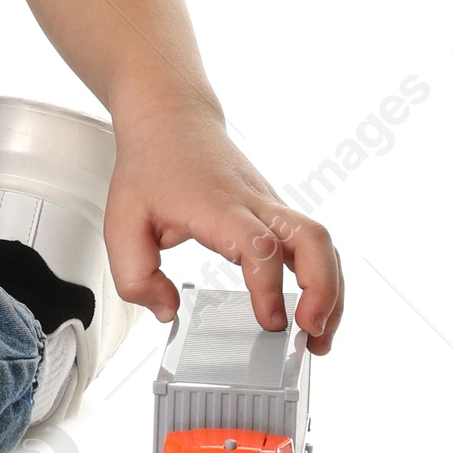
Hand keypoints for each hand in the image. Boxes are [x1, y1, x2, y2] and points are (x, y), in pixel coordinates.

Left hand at [104, 99, 343, 354]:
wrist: (171, 116)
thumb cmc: (150, 164)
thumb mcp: (122, 221)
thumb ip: (135, 276)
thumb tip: (167, 311)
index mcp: (218, 206)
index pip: (259, 244)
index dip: (269, 286)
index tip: (269, 321)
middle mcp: (254, 203)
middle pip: (311, 238)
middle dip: (322, 291)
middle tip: (310, 332)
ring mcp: (270, 205)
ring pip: (322, 241)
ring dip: (331, 291)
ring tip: (319, 336)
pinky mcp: (276, 211)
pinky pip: (314, 244)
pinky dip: (323, 279)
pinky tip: (314, 311)